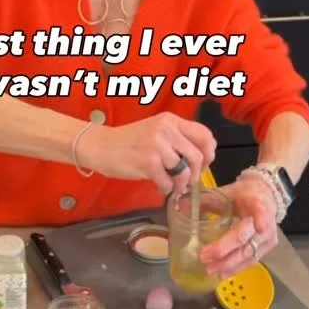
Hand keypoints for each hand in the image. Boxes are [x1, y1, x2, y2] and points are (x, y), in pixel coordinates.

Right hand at [80, 113, 216, 195]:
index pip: (205, 135)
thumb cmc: (129, 142)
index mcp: (171, 120)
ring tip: (172, 185)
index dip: (209, 153)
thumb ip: (177, 140)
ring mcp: (157, 146)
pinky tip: (158, 185)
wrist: (100, 146)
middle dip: (196, 174)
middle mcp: (166, 130)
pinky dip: (166, 188)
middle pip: (198, 156)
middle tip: (187, 181)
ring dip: (180, 184)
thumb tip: (201, 160)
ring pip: (185, 172)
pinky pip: (168, 182)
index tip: (202, 164)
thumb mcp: (156, 132)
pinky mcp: (148, 163)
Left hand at [199, 174, 278, 279]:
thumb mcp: (226, 192)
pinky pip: (250, 261)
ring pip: (249, 255)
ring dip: (229, 265)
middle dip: (224, 252)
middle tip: (204, 258)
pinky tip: (222, 273)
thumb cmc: (244, 195)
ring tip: (210, 270)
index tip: (259, 226)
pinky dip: (235, 268)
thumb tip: (180, 206)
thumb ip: (206, 200)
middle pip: (245, 240)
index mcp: (257, 203)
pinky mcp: (267, 248)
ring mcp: (268, 238)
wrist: (265, 197)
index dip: (260, 219)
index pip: (260, 211)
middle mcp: (266, 223)